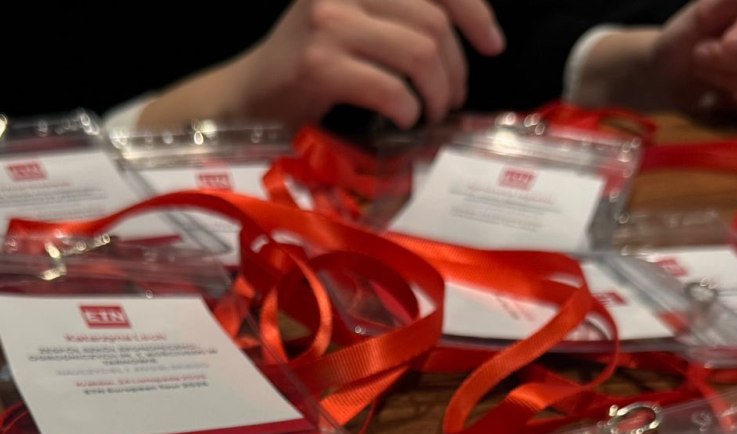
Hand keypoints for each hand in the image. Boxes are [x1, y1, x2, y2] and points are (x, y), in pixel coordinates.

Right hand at [140, 0, 504, 131]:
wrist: (245, 100)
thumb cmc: (308, 67)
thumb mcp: (354, 23)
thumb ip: (399, 16)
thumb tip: (467, 32)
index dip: (474, 11)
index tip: (491, 45)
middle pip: (433, 22)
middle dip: (454, 69)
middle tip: (450, 100)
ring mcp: (327, 22)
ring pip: (419, 52)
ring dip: (436, 93)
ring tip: (429, 113)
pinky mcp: (318, 64)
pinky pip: (389, 87)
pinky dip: (407, 109)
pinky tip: (404, 120)